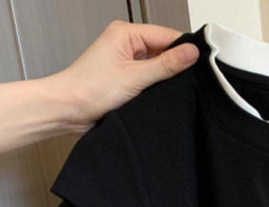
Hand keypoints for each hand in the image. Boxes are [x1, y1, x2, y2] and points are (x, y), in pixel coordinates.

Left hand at [40, 20, 199, 134]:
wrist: (66, 111)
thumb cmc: (88, 90)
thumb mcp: (134, 77)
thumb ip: (166, 65)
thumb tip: (192, 53)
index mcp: (126, 33)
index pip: (167, 35)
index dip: (184, 50)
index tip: (202, 65)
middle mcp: (126, 44)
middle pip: (163, 51)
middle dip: (174, 67)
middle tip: (188, 83)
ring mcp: (124, 63)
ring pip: (156, 67)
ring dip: (163, 80)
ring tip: (170, 92)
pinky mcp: (123, 80)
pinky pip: (147, 81)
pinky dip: (154, 89)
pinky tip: (158, 98)